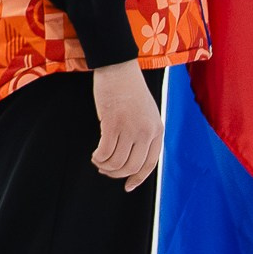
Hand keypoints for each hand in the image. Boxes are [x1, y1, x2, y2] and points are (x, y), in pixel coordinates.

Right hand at [90, 61, 162, 189]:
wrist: (118, 68)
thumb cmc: (129, 90)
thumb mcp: (146, 113)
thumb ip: (144, 133)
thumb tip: (132, 159)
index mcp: (157, 130)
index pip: (150, 164)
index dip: (138, 178)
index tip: (127, 186)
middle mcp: (146, 131)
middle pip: (132, 166)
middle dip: (116, 173)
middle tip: (105, 170)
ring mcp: (130, 128)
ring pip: (117, 162)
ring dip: (104, 166)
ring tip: (98, 160)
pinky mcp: (113, 123)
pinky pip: (105, 152)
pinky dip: (98, 157)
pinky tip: (95, 154)